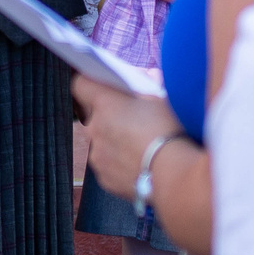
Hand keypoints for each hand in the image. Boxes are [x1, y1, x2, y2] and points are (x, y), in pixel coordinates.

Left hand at [70, 74, 188, 199]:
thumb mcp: (162, 98)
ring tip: (138, 145)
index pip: (80, 84)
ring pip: (99, 141)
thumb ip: (148, 84)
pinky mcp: (103, 178)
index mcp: (105, 104)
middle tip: (130, 118)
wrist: (173, 174)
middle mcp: (94, 129)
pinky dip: (118, 163)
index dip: (89, 82)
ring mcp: (97, 155)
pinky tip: (139, 163)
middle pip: (92, 115)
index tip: (99, 84)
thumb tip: (146, 76)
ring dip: (113, 140)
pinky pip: (107, 164)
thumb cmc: (168, 131)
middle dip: (108, 114)